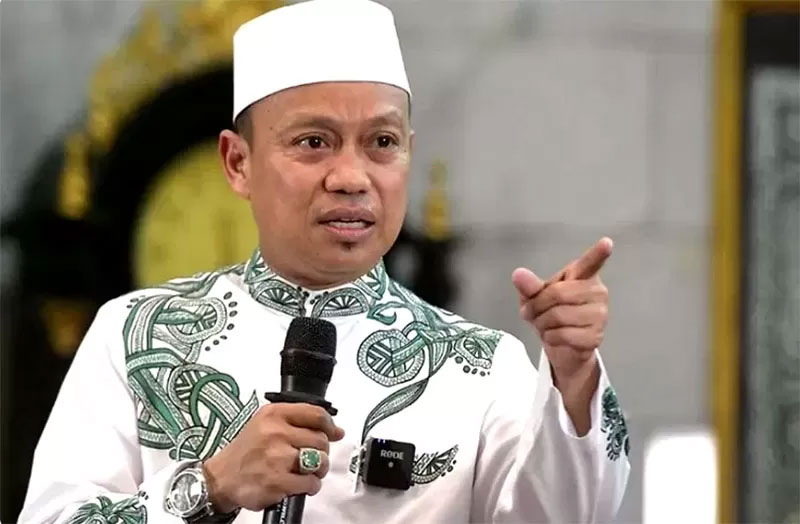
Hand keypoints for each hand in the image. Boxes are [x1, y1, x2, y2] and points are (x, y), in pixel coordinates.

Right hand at [203, 403, 344, 511]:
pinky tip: (299, 483)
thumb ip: (300, 422)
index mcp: (274, 414)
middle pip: (321, 440)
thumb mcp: (266, 424)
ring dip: (318, 469)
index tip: (334, 433)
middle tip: (310, 458)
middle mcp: (275, 432)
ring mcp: (276, 457)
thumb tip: (337, 431)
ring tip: (306, 471)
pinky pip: (311, 482)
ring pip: (320, 461)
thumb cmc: (247, 451)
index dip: (329, 426)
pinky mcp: (277, 481)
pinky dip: (310, 486)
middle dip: (321, 451)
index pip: (316, 414)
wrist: (221, 478)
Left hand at [511, 238, 611, 433]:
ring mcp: (600, 315)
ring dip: (541, 324)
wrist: (562, 344)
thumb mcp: (535, 296)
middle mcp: (597, 292)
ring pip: (558, 316)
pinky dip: (550, 338)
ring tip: (543, 325)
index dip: (599, 253)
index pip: (591, 263)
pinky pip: (563, 335)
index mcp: (582, 275)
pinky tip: (554, 336)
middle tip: (530, 313)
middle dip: (536, 306)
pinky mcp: (596, 336)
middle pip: (557, 294)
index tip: (607, 243)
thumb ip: (529, 285)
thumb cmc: (550, 311)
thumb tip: (518, 274)